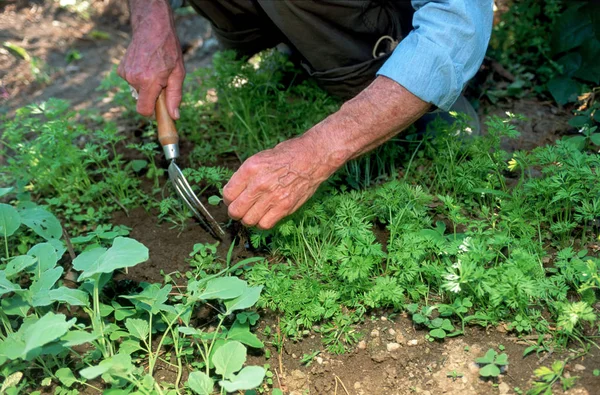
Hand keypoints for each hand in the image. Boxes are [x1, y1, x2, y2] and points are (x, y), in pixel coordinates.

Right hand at [118, 1, 183, 118]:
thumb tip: (174, 116)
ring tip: (154, 70)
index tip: (159, 109)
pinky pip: (132, 82)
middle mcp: (134, 79)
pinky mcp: (121, 70)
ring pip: (137, 91)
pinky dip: (139, 79)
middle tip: (162, 81)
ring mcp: (125, 74)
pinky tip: (145, 66)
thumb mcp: (178, 74)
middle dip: (152, 96)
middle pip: (142, 100)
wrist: (152, 28)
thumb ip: (175, 96)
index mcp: (148, 82)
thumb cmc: (168, 50)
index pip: (143, 110)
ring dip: (146, 86)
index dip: (152, 113)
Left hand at [223, 134, 343, 229]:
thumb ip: (246, 176)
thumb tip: (233, 193)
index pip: (228, 193)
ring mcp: (272, 197)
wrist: (312, 157)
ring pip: (248, 220)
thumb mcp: (261, 157)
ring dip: (249, 218)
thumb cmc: (287, 155)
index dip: (228, 199)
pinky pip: (265, 224)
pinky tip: (265, 215)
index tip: (234, 199)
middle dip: (236, 212)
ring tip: (254, 212)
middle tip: (242, 208)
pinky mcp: (285, 207)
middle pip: (235, 211)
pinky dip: (262, 223)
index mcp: (250, 168)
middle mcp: (259, 183)